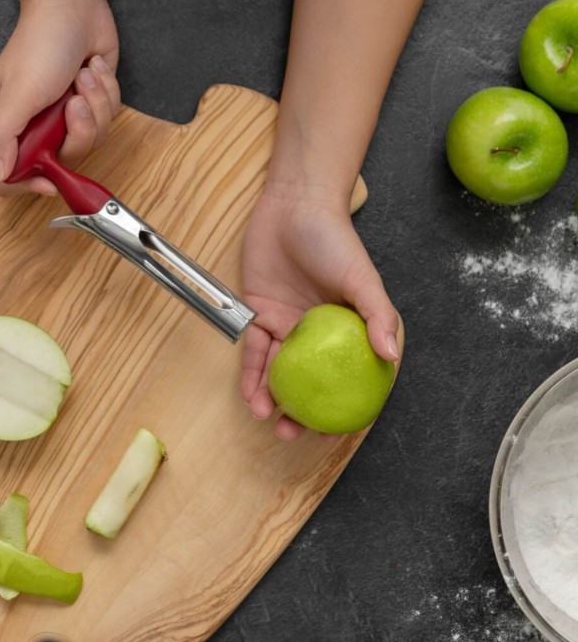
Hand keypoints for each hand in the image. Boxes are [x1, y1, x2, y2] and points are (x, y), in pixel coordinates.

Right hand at [0, 0, 120, 196]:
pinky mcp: (92, 105)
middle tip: (73, 101)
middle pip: (62, 162)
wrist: (73, 6)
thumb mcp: (16, 95)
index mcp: (9, 126)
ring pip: (91, 140)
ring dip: (94, 105)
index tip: (50, 179)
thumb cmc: (40, 44)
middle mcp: (37, 126)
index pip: (10, 177)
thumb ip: (3, 138)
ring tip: (83, 76)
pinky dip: (105, 93)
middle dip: (77, 131)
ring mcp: (66, 117)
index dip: (31, 185)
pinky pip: (108, 119)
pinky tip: (92, 69)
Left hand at [240, 188, 398, 440]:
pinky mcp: (259, 314)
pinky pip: (253, 350)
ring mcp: (286, 325)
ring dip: (271, 397)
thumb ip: (377, 315)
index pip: (347, 376)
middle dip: (300, 412)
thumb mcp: (362, 278)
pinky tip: (249, 392)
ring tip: (267, 417)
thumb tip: (391, 357)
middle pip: (308, 381)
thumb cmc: (334, 240)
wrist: (294, 206)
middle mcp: (316, 334)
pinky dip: (251, 372)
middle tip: (292, 434)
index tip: (334, 434)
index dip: (343, 408)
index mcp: (346, 330)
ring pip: (278, 371)